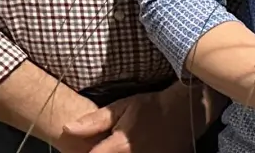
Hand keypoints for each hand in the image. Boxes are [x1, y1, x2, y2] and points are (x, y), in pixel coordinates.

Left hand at [62, 84, 202, 152]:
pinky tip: (134, 148)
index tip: (88, 148)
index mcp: (118, 147)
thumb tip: (67, 128)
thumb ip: (94, 121)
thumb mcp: (122, 107)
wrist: (186, 110)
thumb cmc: (151, 107)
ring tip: (123, 144)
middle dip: (101, 152)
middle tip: (106, 144)